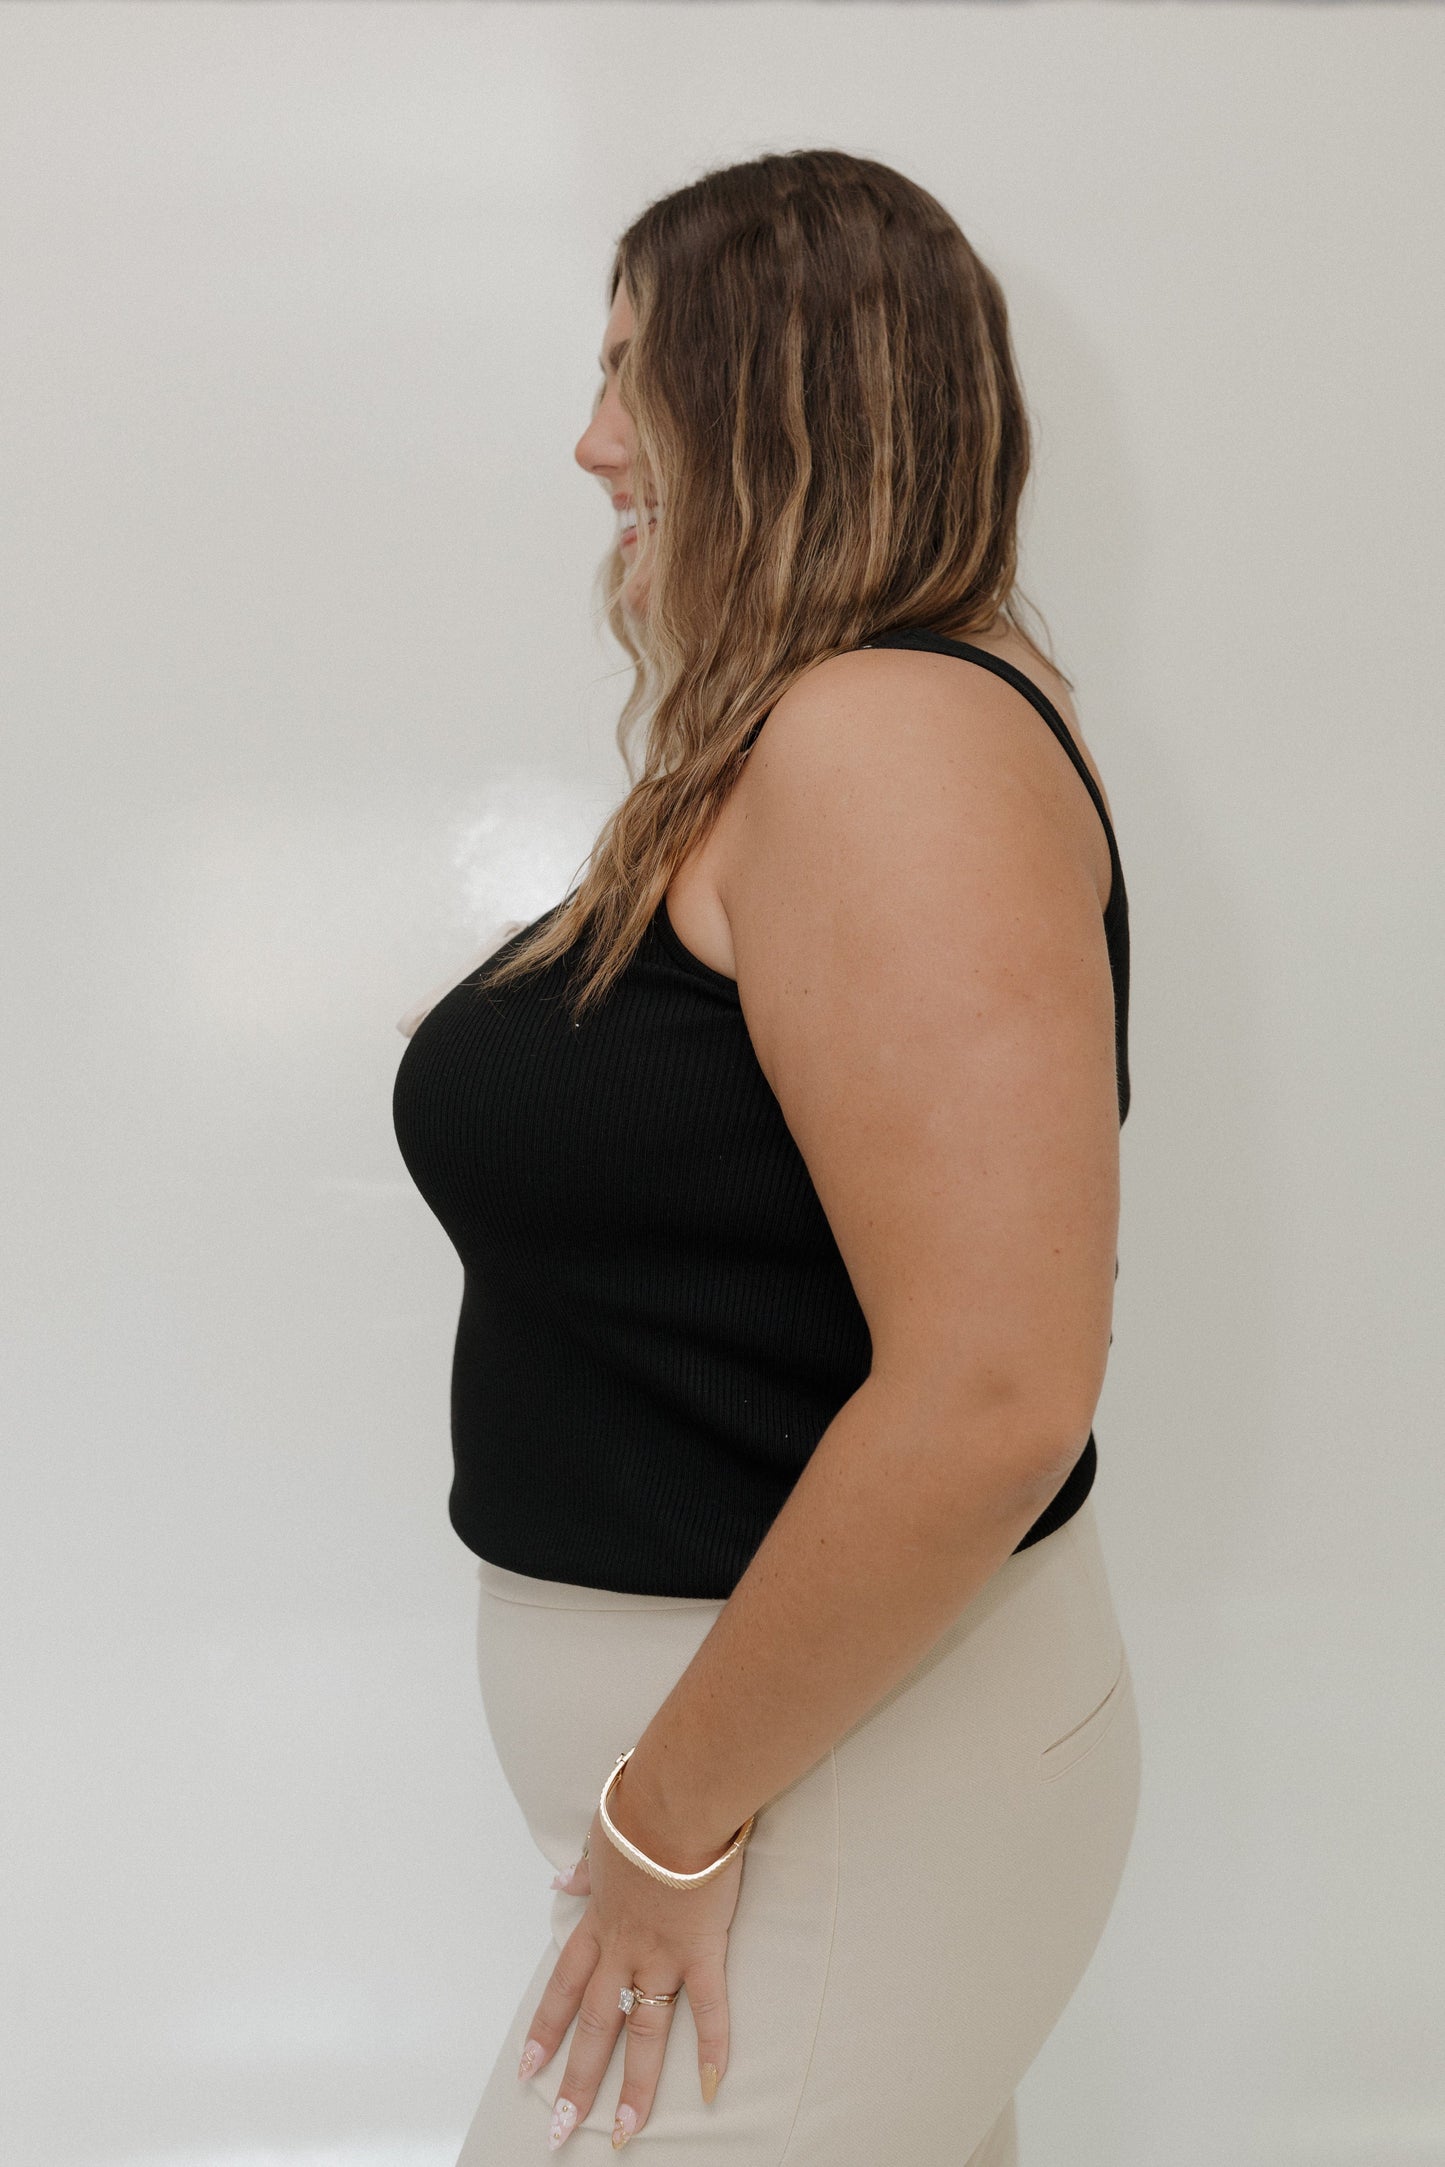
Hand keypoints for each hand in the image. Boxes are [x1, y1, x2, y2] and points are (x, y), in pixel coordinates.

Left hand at [516, 1768, 745, 2149]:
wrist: (674, 1798)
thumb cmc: (639, 1807)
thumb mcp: (599, 1837)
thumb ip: (584, 1870)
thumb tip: (563, 1881)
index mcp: (599, 1920)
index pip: (562, 1985)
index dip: (545, 2029)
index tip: (526, 2067)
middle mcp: (623, 1947)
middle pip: (594, 2023)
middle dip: (576, 2078)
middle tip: (560, 2128)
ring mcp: (661, 1953)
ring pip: (642, 2030)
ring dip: (631, 2085)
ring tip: (623, 2132)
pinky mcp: (701, 1948)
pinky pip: (710, 2006)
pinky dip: (712, 2046)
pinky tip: (708, 2087)